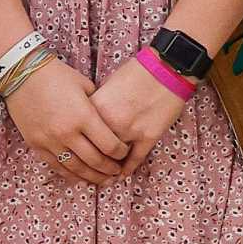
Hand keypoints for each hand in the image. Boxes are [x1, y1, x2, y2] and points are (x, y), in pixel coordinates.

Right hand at [2, 58, 128, 185]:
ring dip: (92, 177)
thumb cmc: (58, 76)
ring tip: (103, 180)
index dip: (120, 153)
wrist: (22, 74)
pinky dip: (70, 175)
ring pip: (75, 169)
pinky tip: (81, 177)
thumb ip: (98, 106)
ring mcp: (50, 141)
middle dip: (110, 169)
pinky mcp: (36, 146)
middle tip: (118, 172)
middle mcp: (67, 133)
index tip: (125, 153)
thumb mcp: (85, 86)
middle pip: (94, 161)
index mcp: (83, 116)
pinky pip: (56, 167)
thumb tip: (110, 122)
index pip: (109, 144)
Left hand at [88, 57, 192, 178]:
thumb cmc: (137, 72)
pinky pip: (135, 158)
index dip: (78, 147)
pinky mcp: (149, 136)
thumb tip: (91, 123)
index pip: (81, 136)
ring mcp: (130, 131)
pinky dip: (128, 168)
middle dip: (91, 164)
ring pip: (114, 159)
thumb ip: (97, 107)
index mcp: (95, 109)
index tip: (76, 154)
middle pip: (95, 151)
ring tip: (105, 177)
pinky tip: (123, 174)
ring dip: (109, 170)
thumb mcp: (108, 86)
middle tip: (88, 172)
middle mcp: (110, 124)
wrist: (166, 66)